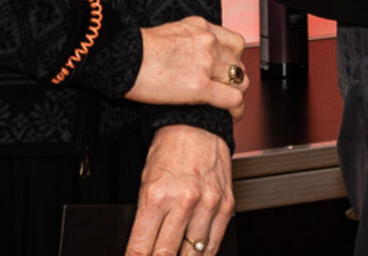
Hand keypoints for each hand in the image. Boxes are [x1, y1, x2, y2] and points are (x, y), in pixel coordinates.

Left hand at [124, 124, 233, 255]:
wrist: (197, 124)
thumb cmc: (169, 150)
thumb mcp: (146, 182)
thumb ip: (146, 219)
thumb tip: (144, 248)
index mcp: (156, 196)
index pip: (142, 247)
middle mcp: (183, 201)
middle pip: (167, 254)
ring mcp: (207, 204)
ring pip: (193, 254)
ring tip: (176, 255)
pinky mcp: (226, 205)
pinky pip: (215, 243)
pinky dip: (203, 255)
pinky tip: (195, 255)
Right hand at [128, 17, 248, 116]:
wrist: (123, 58)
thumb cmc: (136, 49)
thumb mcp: (170, 33)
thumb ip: (189, 42)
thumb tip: (191, 55)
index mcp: (201, 27)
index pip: (235, 44)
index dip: (233, 61)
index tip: (227, 72)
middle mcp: (208, 42)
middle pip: (238, 64)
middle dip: (234, 81)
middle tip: (226, 93)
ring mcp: (207, 64)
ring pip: (240, 82)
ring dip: (235, 95)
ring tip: (228, 107)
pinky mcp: (201, 87)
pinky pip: (232, 100)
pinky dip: (234, 110)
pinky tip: (229, 116)